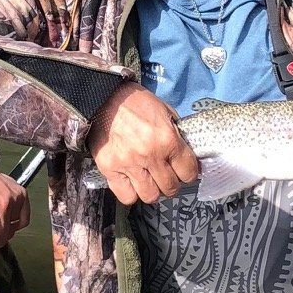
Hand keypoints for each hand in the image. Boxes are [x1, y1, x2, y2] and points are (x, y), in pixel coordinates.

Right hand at [86, 82, 198, 204]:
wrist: (104, 96)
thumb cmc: (135, 102)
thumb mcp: (165, 111)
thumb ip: (176, 134)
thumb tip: (186, 154)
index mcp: (167, 139)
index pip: (188, 172)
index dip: (188, 172)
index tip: (183, 170)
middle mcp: (150, 155)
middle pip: (170, 188)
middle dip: (171, 183)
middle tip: (166, 175)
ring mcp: (129, 164)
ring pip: (150, 196)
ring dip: (152, 190)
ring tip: (149, 180)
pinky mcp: (110, 168)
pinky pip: (126, 196)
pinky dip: (131, 193)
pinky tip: (132, 182)